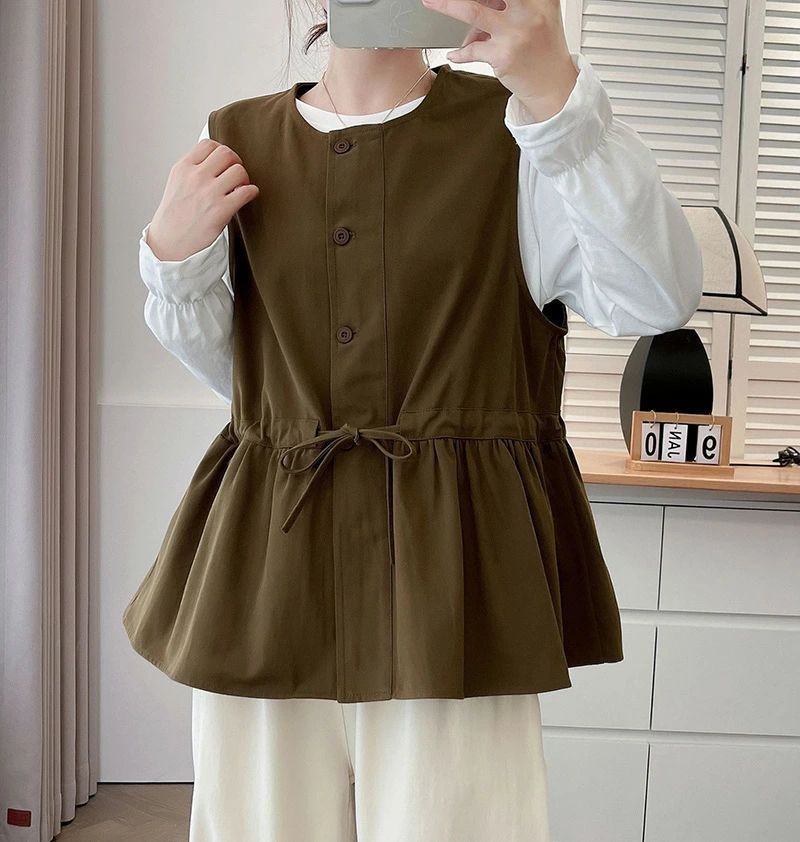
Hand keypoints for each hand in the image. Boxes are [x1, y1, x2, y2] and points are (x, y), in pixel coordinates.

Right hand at [147, 139, 259, 261]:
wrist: (169, 244)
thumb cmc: (175, 217)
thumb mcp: (177, 184)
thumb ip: (193, 170)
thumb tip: (216, 161)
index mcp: (183, 168)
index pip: (208, 144)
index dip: (221, 152)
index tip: (224, 163)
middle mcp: (195, 177)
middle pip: (227, 153)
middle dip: (236, 163)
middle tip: (235, 176)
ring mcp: (208, 193)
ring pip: (239, 170)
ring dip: (245, 178)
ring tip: (239, 188)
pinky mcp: (221, 210)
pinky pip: (246, 191)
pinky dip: (251, 192)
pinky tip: (246, 198)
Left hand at [421, 0, 577, 121]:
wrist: (553, 86)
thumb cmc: (543, 51)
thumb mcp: (537, 19)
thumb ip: (511, 7)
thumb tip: (476, 7)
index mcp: (540, 0)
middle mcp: (529, 12)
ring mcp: (514, 34)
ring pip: (472, 12)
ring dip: (446, 5)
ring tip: (430, 2)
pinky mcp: (502, 56)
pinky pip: (471, 49)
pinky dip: (460, 52)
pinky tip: (456, 54)